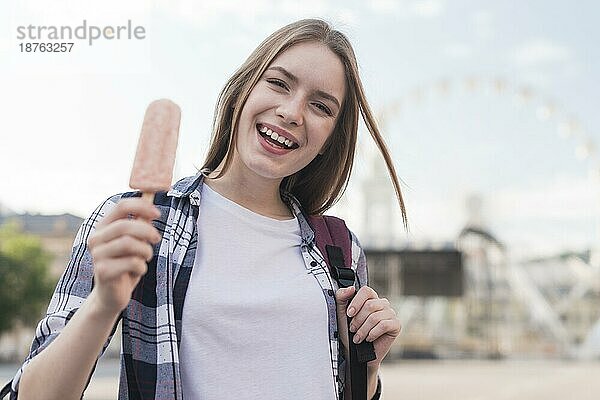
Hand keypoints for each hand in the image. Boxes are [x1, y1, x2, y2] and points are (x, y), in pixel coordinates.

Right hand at [87, 198, 160, 316]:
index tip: (158, 213)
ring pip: (130, 244)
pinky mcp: (103, 271)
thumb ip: (141, 223)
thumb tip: (152, 205)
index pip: (121, 206)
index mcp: (103, 227)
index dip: (142, 206)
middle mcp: (96, 238)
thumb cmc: (126, 264)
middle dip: (147, 231)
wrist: (112, 295)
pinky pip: (132, 262)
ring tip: (145, 258)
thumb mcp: (135, 242)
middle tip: (157, 239)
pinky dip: (141, 266)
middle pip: (125, 225)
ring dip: (145, 251)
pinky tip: (138, 270)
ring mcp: (97, 255)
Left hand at [335, 286, 400, 368]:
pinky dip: (373, 333)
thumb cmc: (348, 333)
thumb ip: (341, 297)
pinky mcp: (396, 325)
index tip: (349, 314)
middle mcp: (382, 304)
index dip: (356, 302)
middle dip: (358, 320)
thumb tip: (351, 288)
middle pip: (370, 305)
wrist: (355, 354)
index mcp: (370, 298)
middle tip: (352, 329)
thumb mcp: (341, 314)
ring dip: (363, 330)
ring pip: (375, 317)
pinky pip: (384, 325)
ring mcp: (390, 314)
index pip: (366, 291)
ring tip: (358, 337)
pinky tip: (369, 338)